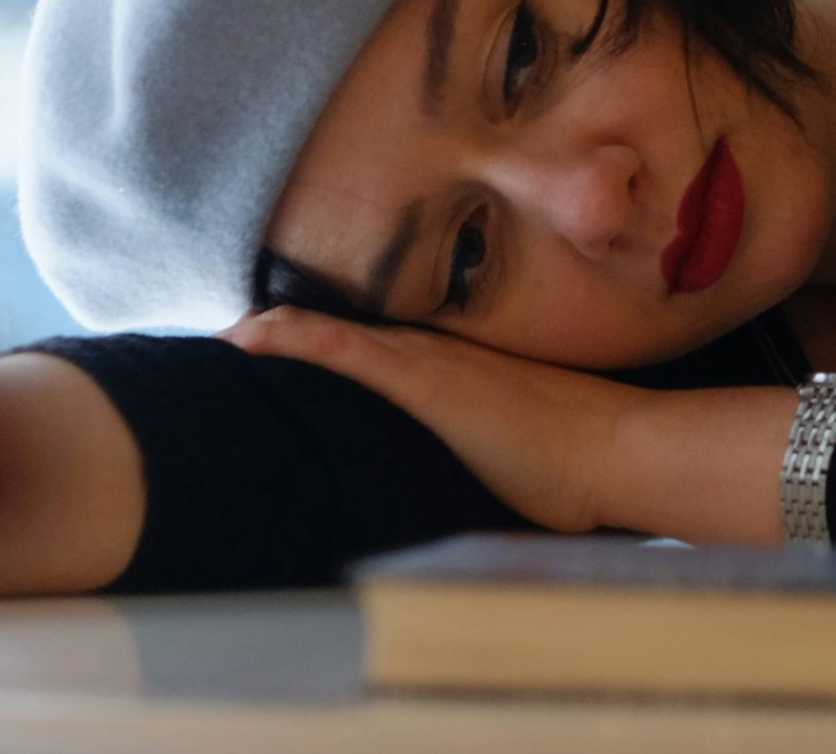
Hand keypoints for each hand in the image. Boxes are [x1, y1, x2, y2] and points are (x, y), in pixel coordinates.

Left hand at [217, 307, 639, 533]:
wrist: (614, 450)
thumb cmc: (574, 466)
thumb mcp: (512, 463)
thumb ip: (478, 467)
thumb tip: (460, 503)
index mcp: (449, 373)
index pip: (369, 354)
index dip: (316, 349)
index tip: (268, 360)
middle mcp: (432, 355)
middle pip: (338, 336)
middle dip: (280, 334)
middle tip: (224, 341)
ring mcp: (426, 362)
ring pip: (329, 334)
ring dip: (271, 331)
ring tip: (222, 336)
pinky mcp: (423, 377)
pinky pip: (341, 348)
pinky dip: (292, 337)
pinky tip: (248, 335)